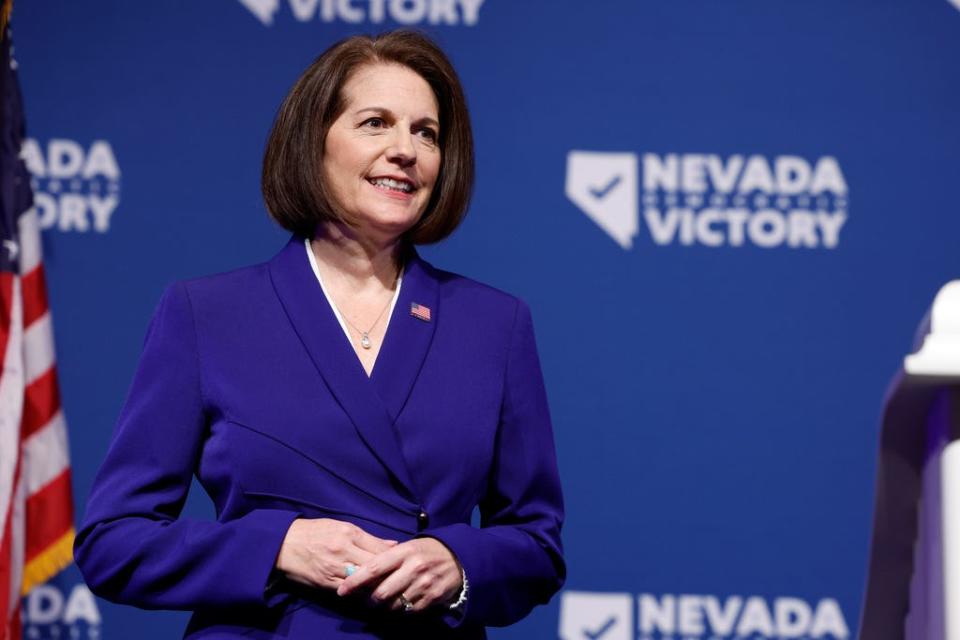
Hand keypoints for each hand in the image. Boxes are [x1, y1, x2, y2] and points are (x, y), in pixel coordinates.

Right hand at [275, 518, 396, 589]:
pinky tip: (369, 594)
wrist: (284, 543)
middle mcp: (343, 549)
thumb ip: (367, 537)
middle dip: (389, 572)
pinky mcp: (325, 582)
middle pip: (374, 565)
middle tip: (401, 579)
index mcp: (349, 533)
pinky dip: (361, 593)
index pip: (379, 548)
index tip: (403, 563)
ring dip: (377, 585)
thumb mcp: (340, 526)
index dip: (394, 557)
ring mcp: (334, 567)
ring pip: (363, 580)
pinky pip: (348, 591)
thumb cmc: (314, 532)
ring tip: (389, 588)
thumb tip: (392, 544)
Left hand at [336, 537, 461, 612]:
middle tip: (362, 602)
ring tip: (380, 605)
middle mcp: (413, 568)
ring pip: (394, 605)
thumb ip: (385, 557)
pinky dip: (401, 611)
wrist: (458, 556)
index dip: (355, 581)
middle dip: (368, 601)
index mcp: (404, 552)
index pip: (374, 568)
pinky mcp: (433, 597)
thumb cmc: (425, 551)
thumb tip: (357, 570)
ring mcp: (424, 584)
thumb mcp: (406, 547)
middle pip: (381, 593)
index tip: (342, 591)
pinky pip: (409, 611)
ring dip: (384, 608)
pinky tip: (399, 605)